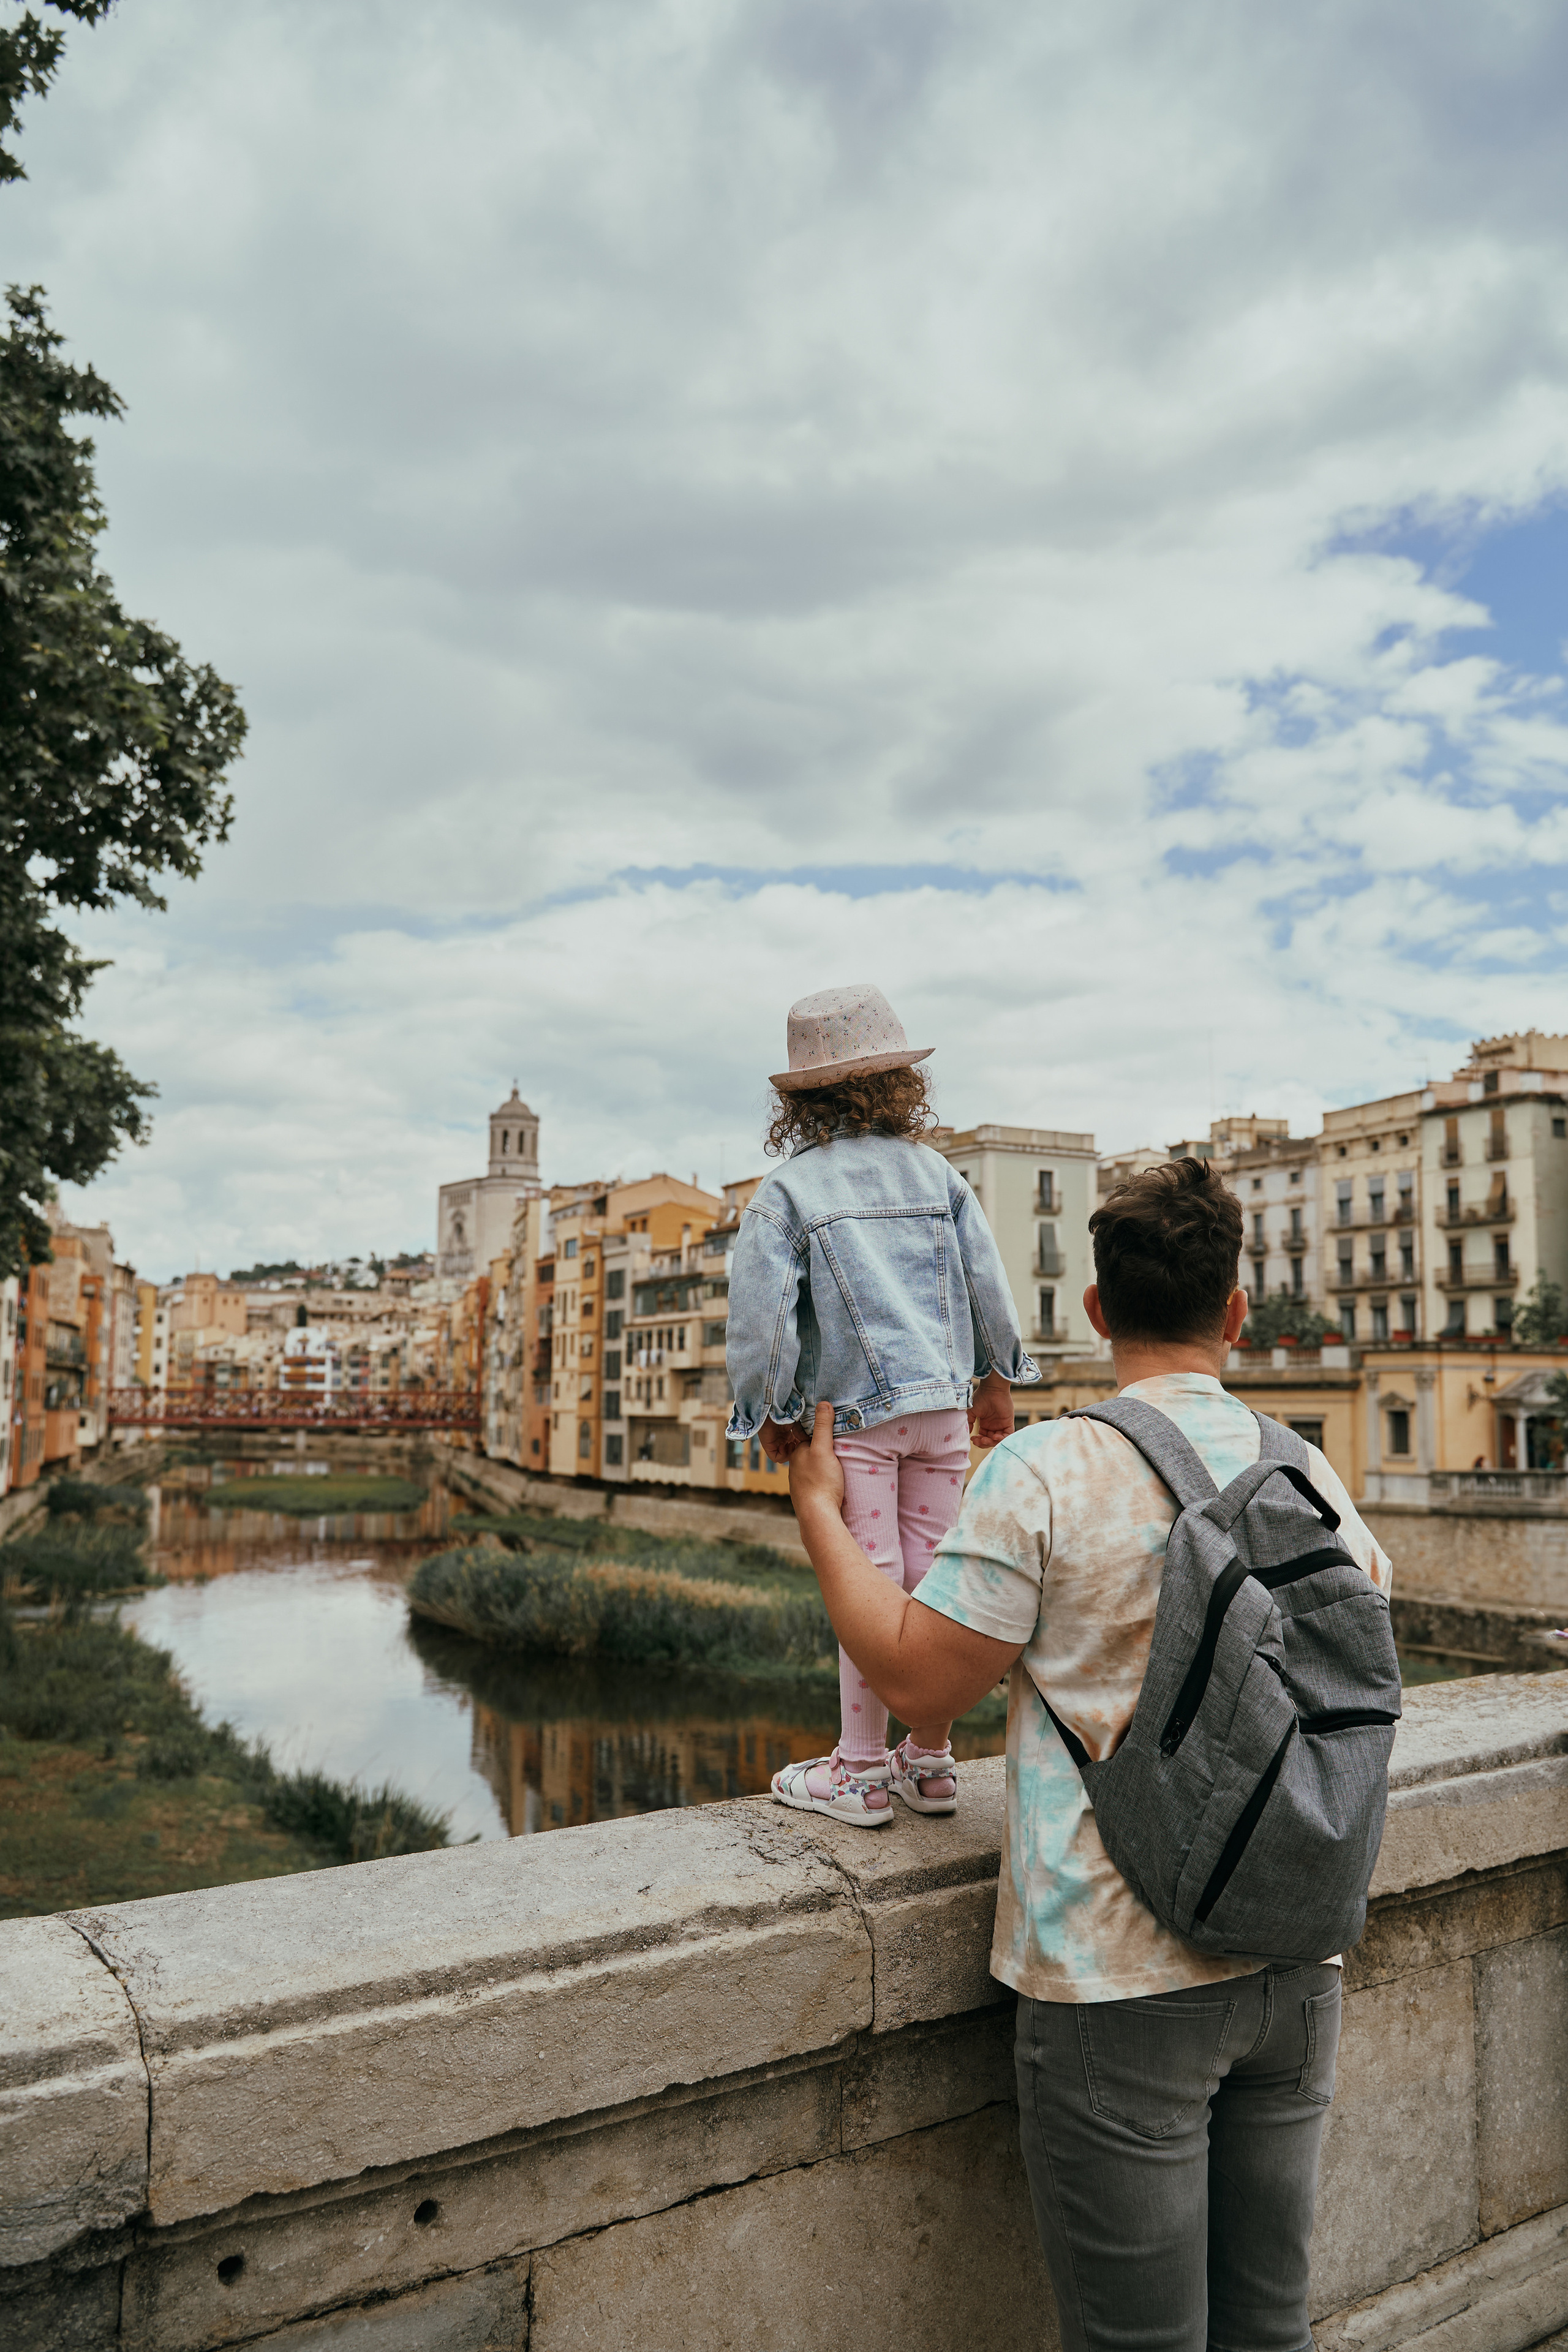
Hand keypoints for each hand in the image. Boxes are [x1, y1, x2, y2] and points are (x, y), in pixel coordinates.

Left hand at [758, 1415, 807, 1463]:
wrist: (773, 1410)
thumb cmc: (784, 1413)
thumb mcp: (797, 1424)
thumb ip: (803, 1433)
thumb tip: (810, 1442)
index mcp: (789, 1436)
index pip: (797, 1448)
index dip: (802, 1448)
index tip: (807, 1445)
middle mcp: (782, 1441)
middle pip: (791, 1454)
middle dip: (797, 1452)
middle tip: (800, 1446)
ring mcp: (775, 1444)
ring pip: (784, 1458)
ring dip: (790, 1454)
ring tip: (792, 1444)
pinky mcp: (769, 1447)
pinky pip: (776, 1458)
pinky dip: (782, 1455)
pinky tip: (784, 1445)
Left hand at [788, 1402, 845, 1521]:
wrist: (818, 1516)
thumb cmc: (820, 1481)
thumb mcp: (824, 1449)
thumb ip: (823, 1427)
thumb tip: (823, 1403)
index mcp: (796, 1453)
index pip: (806, 1434)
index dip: (817, 1428)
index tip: (828, 1423)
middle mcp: (794, 1468)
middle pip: (809, 1451)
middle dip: (819, 1447)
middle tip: (836, 1443)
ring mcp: (799, 1484)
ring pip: (810, 1468)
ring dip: (820, 1464)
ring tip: (834, 1462)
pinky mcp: (807, 1497)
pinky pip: (814, 1482)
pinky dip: (821, 1478)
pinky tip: (829, 1481)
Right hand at [967, 1371, 1014, 1450]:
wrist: (992, 1389)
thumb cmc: (981, 1397)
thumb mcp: (971, 1411)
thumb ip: (969, 1422)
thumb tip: (967, 1433)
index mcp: (985, 1423)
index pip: (982, 1437)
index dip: (978, 1441)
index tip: (973, 1439)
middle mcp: (993, 1425)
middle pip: (989, 1440)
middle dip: (984, 1443)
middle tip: (979, 1440)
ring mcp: (1001, 1425)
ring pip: (997, 1440)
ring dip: (991, 1442)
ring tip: (986, 1439)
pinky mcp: (1008, 1423)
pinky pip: (1007, 1435)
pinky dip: (1001, 1439)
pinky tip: (995, 1436)